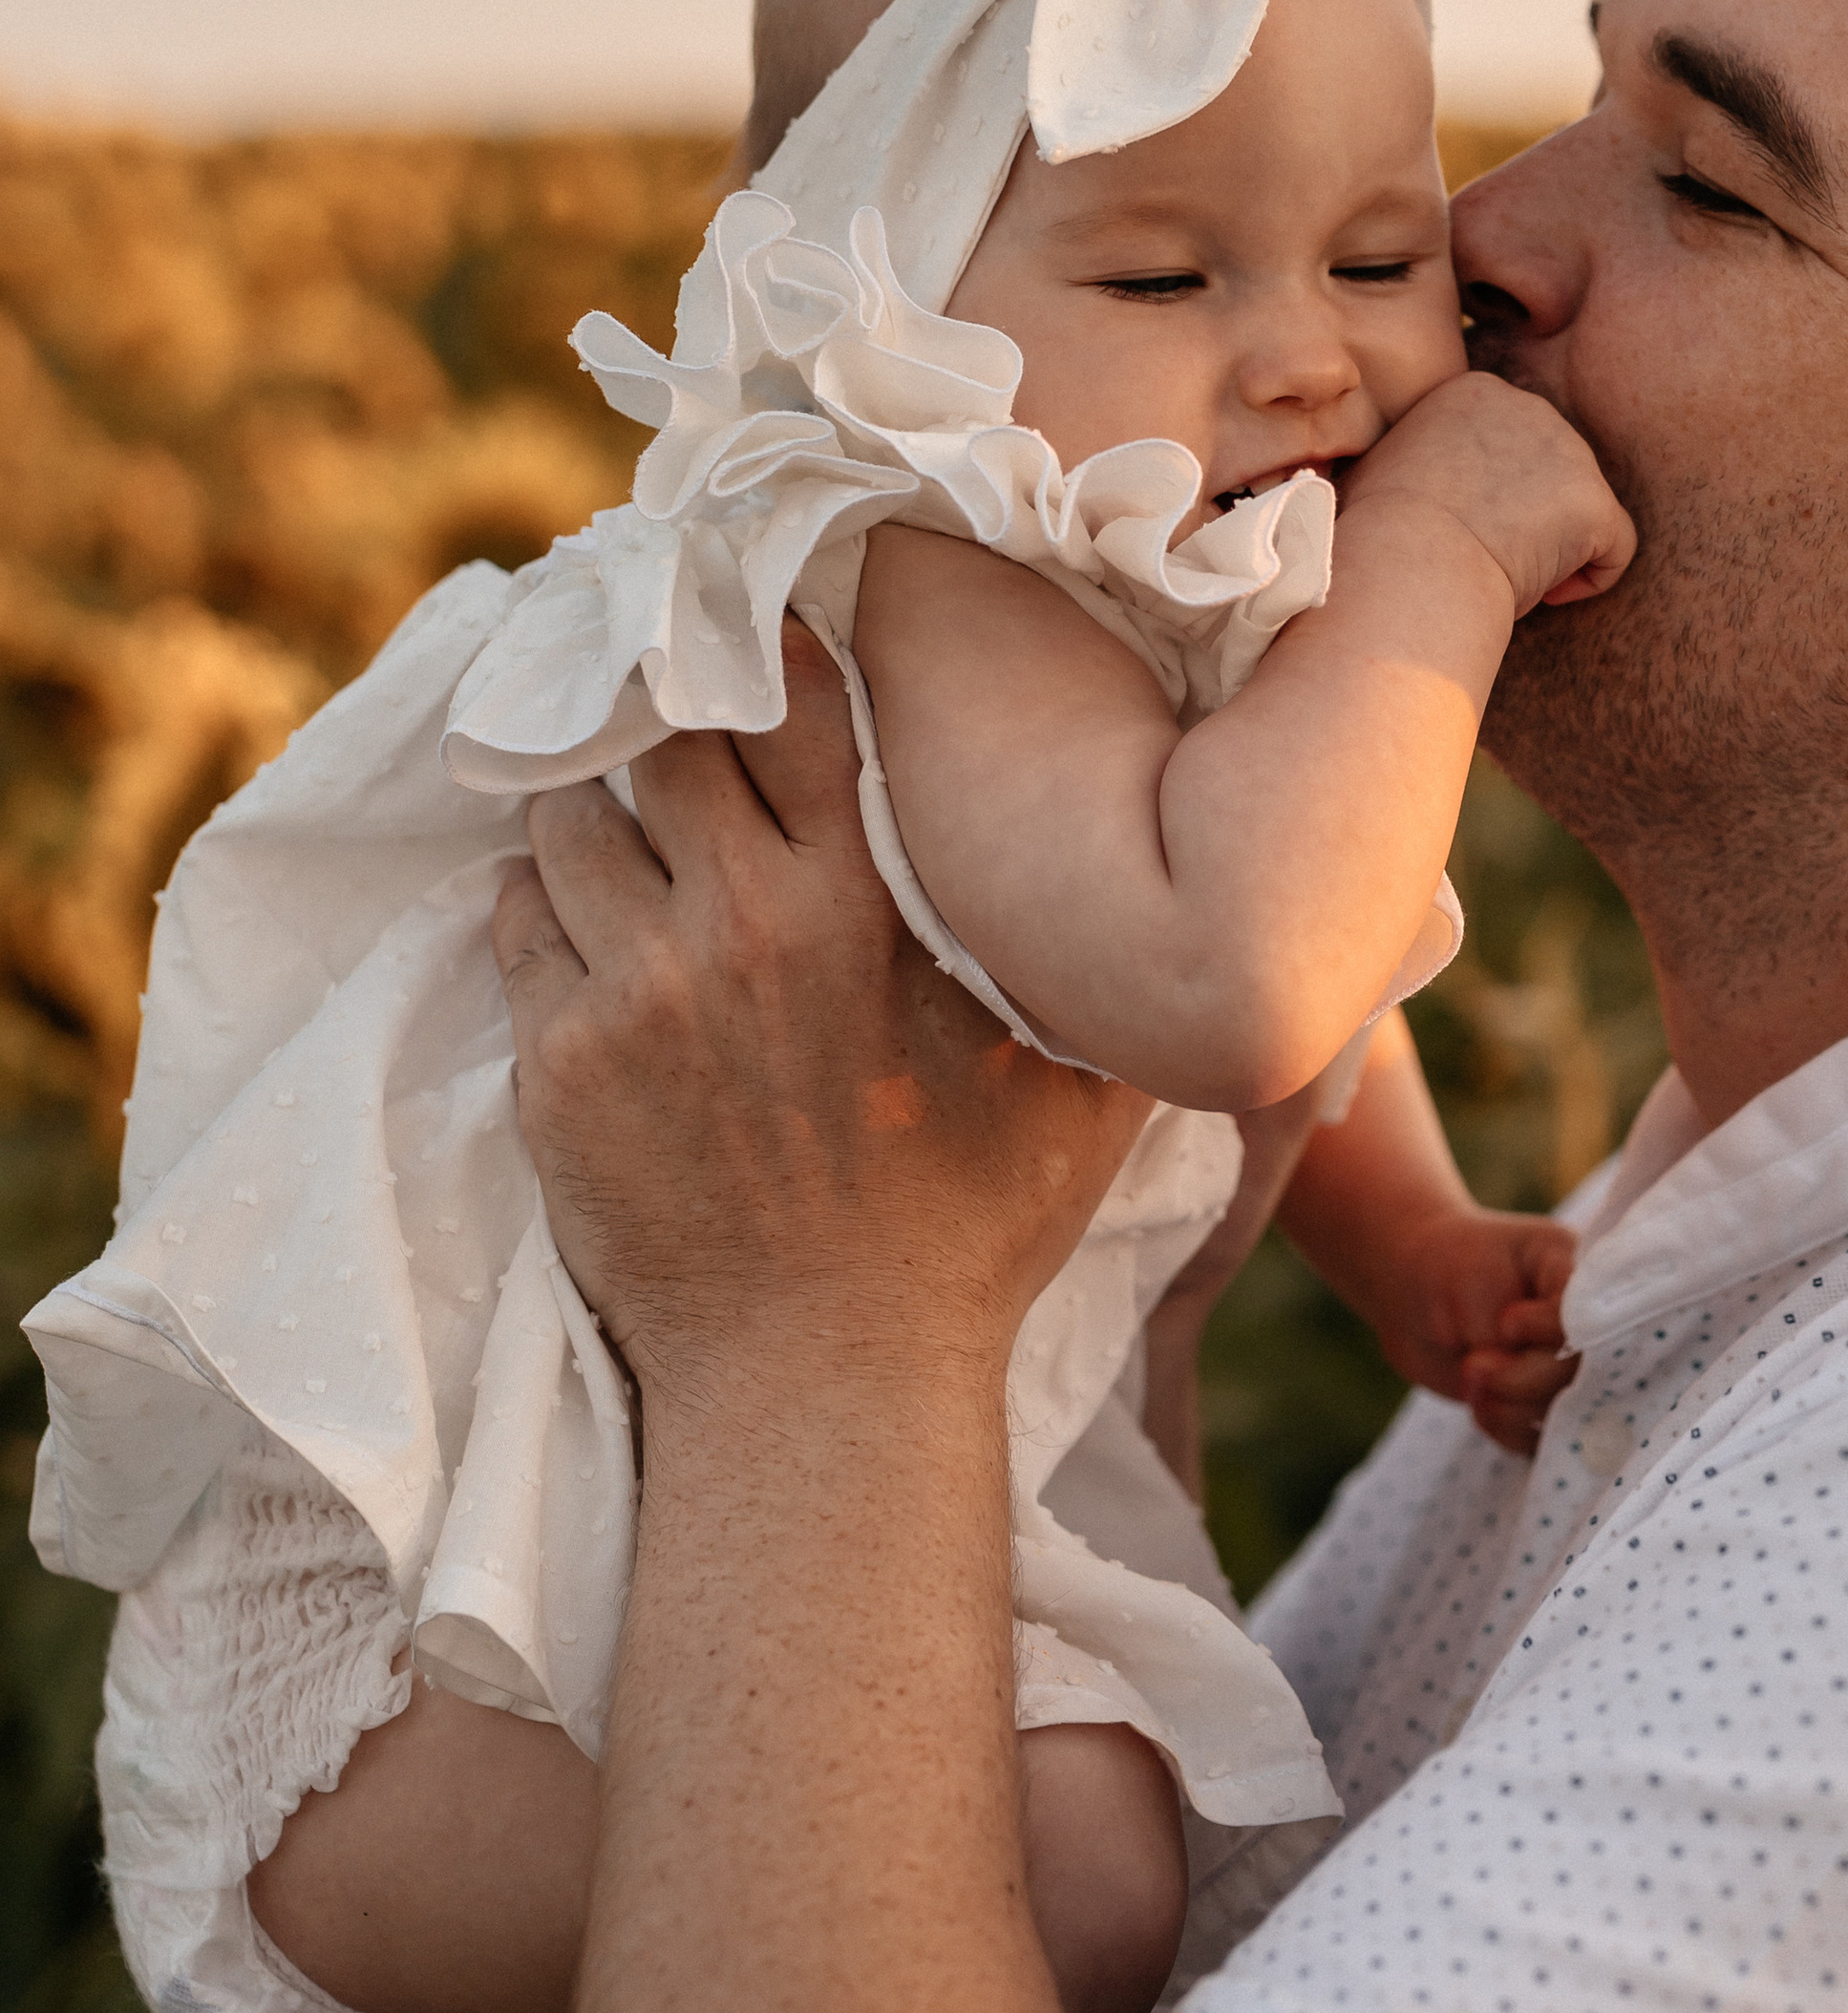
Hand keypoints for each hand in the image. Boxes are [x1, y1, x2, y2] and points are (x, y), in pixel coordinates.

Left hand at [492, 622, 1150, 1412]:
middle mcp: (743, 922)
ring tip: (614, 793)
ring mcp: (637, 991)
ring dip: (589, 792)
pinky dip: (539, 890)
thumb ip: (1100, 952)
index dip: (772, 645)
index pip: (795, 697)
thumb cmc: (970, 1229)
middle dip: (661, 702)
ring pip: (569, 814)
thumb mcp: (1080, 1077)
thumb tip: (1166, 856)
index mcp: (865, 900)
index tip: (760, 627)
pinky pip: (516, 917)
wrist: (826, 1385)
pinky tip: (575, 896)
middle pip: (662, 735)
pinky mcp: (558, 1063)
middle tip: (662, 687)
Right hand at [1341, 370, 1634, 615]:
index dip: (1488, 498)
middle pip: (1549, 473)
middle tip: (1478, 556)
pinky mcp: (1594, 503)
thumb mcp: (1382, 470)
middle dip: (1526, 518)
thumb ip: (1417, 457)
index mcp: (1474, 392)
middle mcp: (1528, 406)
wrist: (1404, 562)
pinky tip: (1543, 595)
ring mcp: (1569, 451)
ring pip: (1578, 511)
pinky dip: (1588, 580)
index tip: (1453, 531)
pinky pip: (1615, 550)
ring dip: (1550, 549)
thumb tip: (1411, 480)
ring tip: (1499, 572)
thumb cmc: (1374, 535)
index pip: (1508, 447)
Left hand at [1366, 1205, 1580, 1456]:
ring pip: (1565, 1412)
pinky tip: (1479, 1405)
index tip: (1504, 1325)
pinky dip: (1508, 1430)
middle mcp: (1580, 1323)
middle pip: (1581, 1372)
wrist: (1408, 1293)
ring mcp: (1563, 1366)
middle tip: (1472, 1365)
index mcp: (1574, 1272)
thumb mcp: (1474, 1277)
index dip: (1549, 1333)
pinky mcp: (1542, 1403)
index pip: (1592, 1316)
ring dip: (1511, 1408)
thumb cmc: (1444, 1265)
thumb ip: (1502, 1326)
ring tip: (1469, 1377)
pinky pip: (1543, 1437)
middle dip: (1521, 1378)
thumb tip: (1516, 1375)